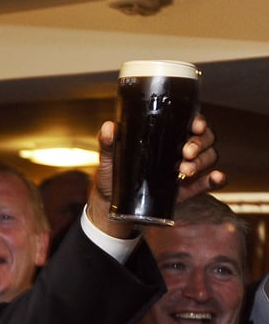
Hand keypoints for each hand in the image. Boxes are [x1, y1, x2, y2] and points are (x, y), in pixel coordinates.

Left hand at [87, 114, 225, 237]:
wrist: (113, 202)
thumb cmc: (113, 174)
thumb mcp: (109, 157)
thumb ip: (108, 142)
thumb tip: (109, 127)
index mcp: (166, 135)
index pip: (189, 121)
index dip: (198, 121)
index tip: (195, 125)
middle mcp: (181, 148)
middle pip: (205, 138)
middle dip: (200, 143)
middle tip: (186, 151)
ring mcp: (188, 168)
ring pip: (209, 157)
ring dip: (202, 161)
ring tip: (185, 170)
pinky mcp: (189, 188)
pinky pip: (209, 182)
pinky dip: (216, 179)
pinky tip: (216, 177)